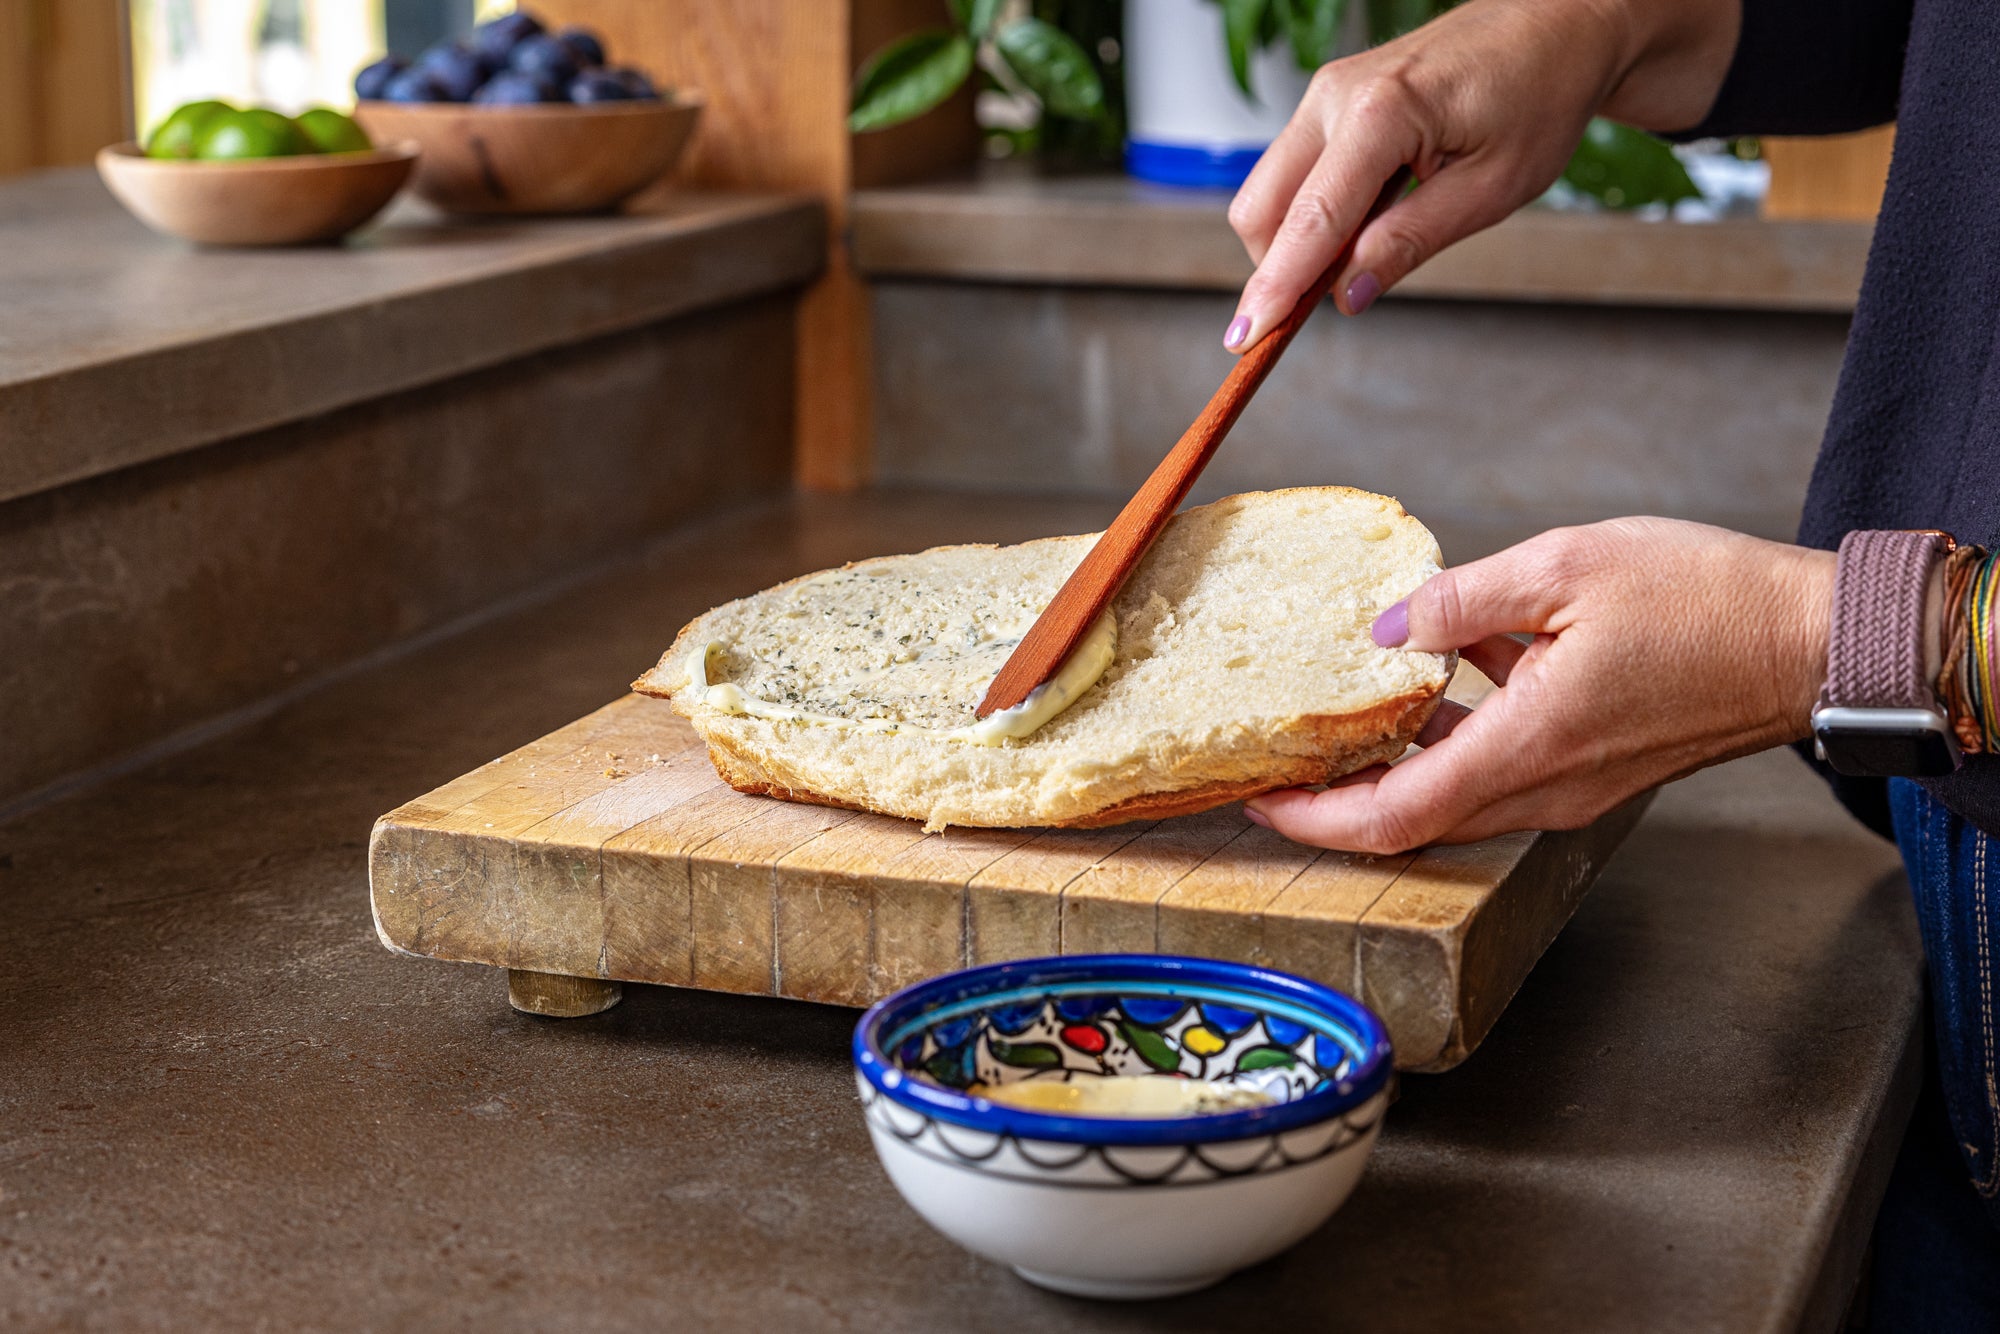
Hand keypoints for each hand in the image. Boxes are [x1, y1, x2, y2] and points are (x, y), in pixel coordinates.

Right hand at [1223, 0, 1738, 349]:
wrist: (1556, 26)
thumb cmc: (1538, 97)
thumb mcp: (1490, 190)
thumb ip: (1410, 242)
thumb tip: (1347, 295)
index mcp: (1381, 114)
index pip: (1310, 221)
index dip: (1275, 289)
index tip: (1246, 341)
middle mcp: (1336, 96)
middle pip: (1261, 208)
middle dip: (1278, 268)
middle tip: (1330, 301)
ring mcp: (1326, 93)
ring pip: (1270, 192)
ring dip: (1299, 241)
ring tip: (1370, 249)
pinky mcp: (1330, 100)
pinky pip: (1295, 172)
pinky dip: (1314, 213)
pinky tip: (1367, 219)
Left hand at [1245, 519, 1835, 851]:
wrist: (1815, 642)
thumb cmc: (1710, 603)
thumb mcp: (1566, 567)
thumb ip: (1462, 598)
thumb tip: (1388, 627)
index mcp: (1527, 748)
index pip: (1393, 817)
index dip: (1315, 820)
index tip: (1259, 800)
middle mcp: (1544, 787)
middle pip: (1414, 818)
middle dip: (1338, 799)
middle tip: (1279, 762)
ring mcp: (1571, 784)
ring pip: (1455, 792)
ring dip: (1395, 763)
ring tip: (1339, 715)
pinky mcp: (1592, 765)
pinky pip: (1500, 765)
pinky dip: (1454, 734)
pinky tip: (1439, 672)